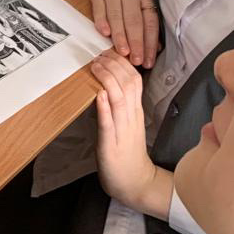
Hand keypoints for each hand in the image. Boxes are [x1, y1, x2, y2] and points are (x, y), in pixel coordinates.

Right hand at [90, 0, 158, 66]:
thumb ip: (150, 18)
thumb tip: (154, 47)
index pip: (149, 21)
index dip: (149, 42)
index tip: (148, 59)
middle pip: (133, 21)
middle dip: (135, 43)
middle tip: (136, 60)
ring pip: (116, 17)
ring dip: (119, 37)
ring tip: (121, 53)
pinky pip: (99, 9)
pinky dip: (102, 22)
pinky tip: (104, 33)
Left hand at [91, 50, 171, 218]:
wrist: (136, 182)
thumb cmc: (127, 152)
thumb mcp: (126, 123)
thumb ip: (120, 105)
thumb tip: (106, 84)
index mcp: (135, 112)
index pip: (135, 80)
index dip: (123, 63)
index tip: (110, 51)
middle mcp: (131, 118)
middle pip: (129, 84)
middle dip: (114, 65)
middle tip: (100, 53)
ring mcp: (122, 130)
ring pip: (120, 99)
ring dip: (107, 80)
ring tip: (97, 66)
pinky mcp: (111, 145)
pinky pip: (109, 123)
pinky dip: (104, 107)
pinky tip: (98, 94)